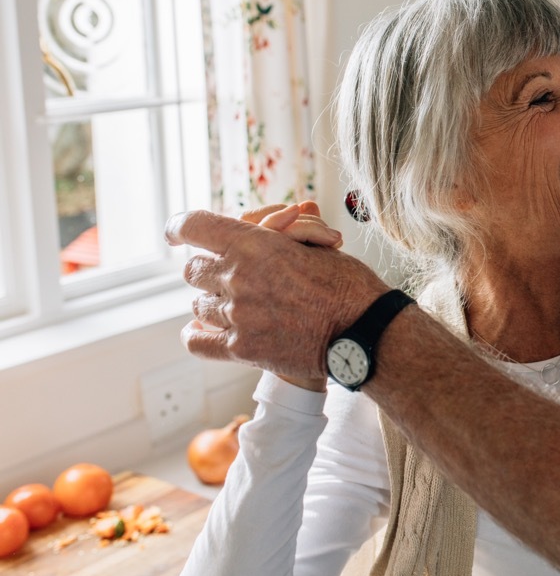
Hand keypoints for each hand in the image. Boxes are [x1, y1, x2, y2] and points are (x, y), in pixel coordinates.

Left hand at [165, 209, 388, 380]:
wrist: (366, 331)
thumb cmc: (348, 284)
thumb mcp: (316, 246)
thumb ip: (279, 237)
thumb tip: (259, 229)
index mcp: (254, 244)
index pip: (194, 226)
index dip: (181, 226)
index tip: (177, 233)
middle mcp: (237, 278)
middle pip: (194, 269)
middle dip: (210, 268)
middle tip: (233, 273)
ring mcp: (237, 316)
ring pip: (198, 304)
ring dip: (214, 301)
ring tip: (241, 304)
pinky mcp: (242, 350)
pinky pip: (198, 341)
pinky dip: (199, 334)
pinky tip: (208, 329)